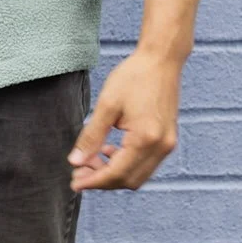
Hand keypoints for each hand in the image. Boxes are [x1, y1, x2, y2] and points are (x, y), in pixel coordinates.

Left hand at [67, 48, 181, 190]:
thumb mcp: (107, 105)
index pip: (116, 173)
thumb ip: (91, 136)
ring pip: (138, 175)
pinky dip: (127, 164)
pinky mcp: (167, 139)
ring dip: (114, 174)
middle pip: (128, 180)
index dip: (93, 181)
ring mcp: (167, 144)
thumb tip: (75, 162)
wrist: (162, 60)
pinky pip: (146, 164)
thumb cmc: (134, 76)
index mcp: (145, 138)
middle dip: (102, 180)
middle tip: (79, 173)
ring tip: (91, 161)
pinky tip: (109, 151)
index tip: (73, 183)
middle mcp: (161, 146)